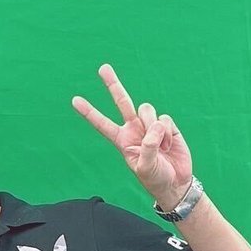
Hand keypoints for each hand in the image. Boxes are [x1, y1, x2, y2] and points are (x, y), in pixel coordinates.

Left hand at [72, 64, 193, 209]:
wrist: (176, 182)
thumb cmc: (155, 178)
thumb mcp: (145, 167)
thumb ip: (148, 147)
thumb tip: (155, 126)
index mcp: (122, 140)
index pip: (102, 124)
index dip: (89, 112)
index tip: (74, 100)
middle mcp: (134, 129)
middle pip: (121, 101)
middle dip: (113, 84)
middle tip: (102, 68)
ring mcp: (150, 125)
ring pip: (146, 110)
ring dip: (153, 127)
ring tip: (160, 147)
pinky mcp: (166, 125)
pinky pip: (164, 119)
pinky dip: (167, 134)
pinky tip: (168, 147)